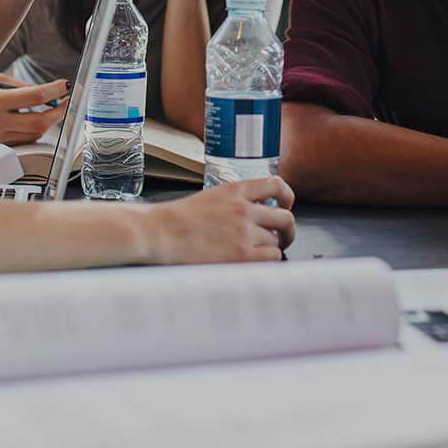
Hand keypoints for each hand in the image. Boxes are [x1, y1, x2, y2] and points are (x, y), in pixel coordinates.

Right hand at [0, 74, 69, 145]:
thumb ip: (23, 87)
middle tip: (68, 100)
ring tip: (53, 107)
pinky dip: (37, 129)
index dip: (56, 90)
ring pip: (37, 132)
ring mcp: (0, 137)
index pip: (36, 96)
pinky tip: (37, 118)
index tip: (66, 85)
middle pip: (41, 120)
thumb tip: (49, 92)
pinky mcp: (1, 146)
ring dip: (49, 120)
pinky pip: (28, 139)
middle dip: (60, 110)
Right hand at [146, 177, 295, 262]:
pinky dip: (267, 261)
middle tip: (282, 237)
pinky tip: (255, 262)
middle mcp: (244, 208)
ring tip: (258, 253)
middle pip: (285, 217)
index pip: (276, 185)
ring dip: (271, 248)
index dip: (287, 196)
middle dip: (287, 230)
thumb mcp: (210, 197)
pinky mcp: (242, 254)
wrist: (159, 232)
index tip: (286, 204)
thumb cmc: (176, 219)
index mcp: (235, 189)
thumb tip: (256, 216)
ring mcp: (244, 232)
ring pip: (277, 241)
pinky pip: (272, 257)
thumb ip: (234, 202)